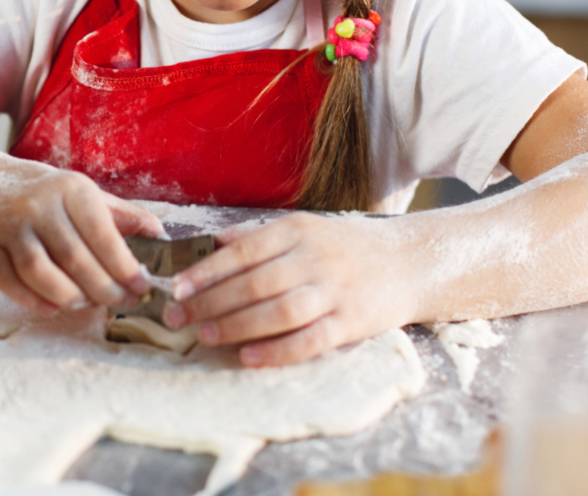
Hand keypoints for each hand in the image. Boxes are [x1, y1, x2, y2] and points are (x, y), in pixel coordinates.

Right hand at [0, 170, 164, 313]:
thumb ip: (126, 218)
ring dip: (71, 298)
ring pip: (41, 274)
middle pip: (75, 260)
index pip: (103, 235)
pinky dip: (33, 301)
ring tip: (89, 303)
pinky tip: (54, 307)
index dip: (125, 267)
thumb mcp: (89, 196)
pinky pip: (10, 282)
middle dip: (105, 290)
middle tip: (124, 303)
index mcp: (71, 189)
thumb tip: (163, 239)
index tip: (142, 287)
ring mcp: (11, 227)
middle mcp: (39, 205)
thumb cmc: (51, 196)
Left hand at [162, 213, 418, 366]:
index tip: (176, 288)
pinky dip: (277, 351)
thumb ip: (258, 236)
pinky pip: (310, 340)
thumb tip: (212, 243)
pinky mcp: (353, 322)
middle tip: (177, 318)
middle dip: (210, 303)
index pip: (242, 251)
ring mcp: (335, 291)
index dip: (206, 271)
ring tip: (205, 336)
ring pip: (277, 312)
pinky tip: (249, 358)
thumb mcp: (305, 228)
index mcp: (297, 230)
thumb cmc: (347, 246)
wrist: (411, 261)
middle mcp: (314, 258)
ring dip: (236, 326)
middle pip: (253, 283)